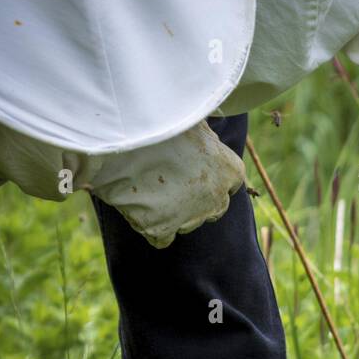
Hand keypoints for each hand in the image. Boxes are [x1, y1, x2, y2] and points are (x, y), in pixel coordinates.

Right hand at [90, 122, 245, 248]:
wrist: (124, 137)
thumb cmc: (161, 120)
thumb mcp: (195, 121)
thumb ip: (208, 138)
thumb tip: (208, 138)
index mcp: (230, 170)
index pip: (233, 182)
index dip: (216, 178)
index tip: (200, 171)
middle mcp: (217, 198)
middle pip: (215, 208)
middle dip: (199, 199)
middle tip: (173, 181)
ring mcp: (190, 218)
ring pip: (188, 223)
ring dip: (175, 212)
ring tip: (151, 187)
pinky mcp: (162, 229)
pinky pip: (162, 238)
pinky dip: (153, 228)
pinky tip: (141, 210)